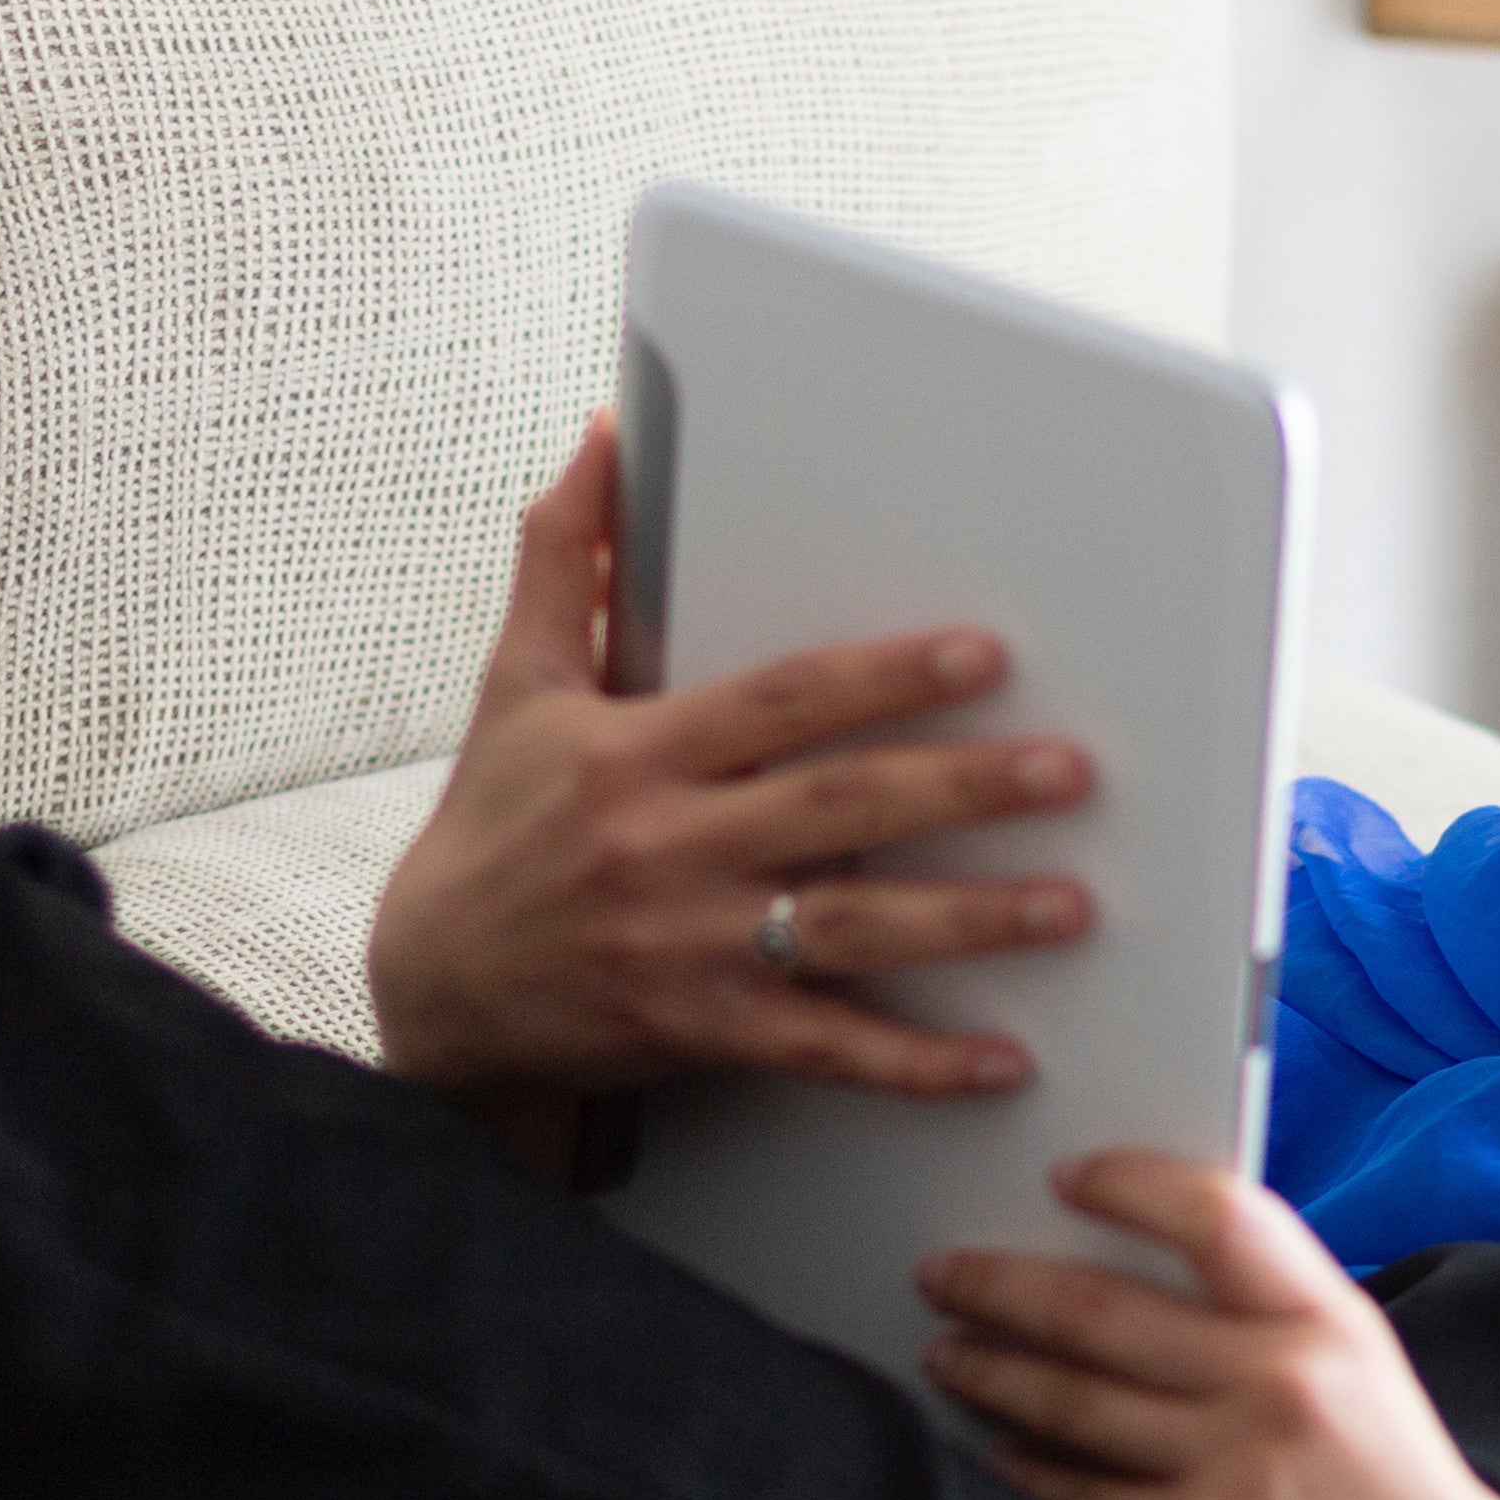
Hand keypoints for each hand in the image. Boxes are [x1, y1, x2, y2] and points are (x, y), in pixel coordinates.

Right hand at [367, 412, 1097, 1114]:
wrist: (430, 994)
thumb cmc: (488, 834)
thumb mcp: (516, 685)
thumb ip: (567, 557)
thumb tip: (602, 436)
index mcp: (638, 751)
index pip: (782, 701)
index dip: (885, 675)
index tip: (981, 654)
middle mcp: (670, 846)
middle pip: (840, 806)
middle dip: (963, 787)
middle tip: (1067, 770)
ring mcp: (692, 946)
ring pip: (851, 928)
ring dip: (968, 921)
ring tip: (1068, 905)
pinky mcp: (704, 1032)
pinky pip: (827, 1048)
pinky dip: (917, 1063)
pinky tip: (1000, 1060)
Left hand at [943, 1167, 1499, 1499]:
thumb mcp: (1372, 1379)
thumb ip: (1275, 1320)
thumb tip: (1136, 1274)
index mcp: (1335, 1321)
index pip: (1216, 1210)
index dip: (1127, 1181)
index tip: (1067, 1175)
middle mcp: (1288, 1382)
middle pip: (1105, 1309)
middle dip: (1003, 1286)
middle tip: (943, 1271)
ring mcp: (1243, 1469)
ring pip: (1074, 1401)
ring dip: (991, 1372)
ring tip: (946, 1353)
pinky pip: (1083, 1499)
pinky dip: (1025, 1473)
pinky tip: (991, 1455)